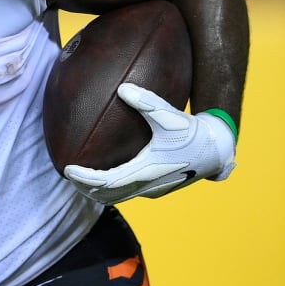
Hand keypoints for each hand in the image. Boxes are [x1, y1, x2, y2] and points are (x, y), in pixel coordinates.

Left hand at [63, 83, 235, 204]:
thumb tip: (123, 88)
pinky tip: (106, 172)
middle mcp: (148, 185)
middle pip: (107, 196)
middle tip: (67, 174)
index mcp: (148, 171)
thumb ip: (147, 102)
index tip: (67, 168)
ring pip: (117, 197)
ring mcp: (153, 189)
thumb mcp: (171, 115)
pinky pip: (128, 191)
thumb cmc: (193, 132)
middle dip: (85, 188)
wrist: (217, 150)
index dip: (85, 178)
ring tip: (80, 178)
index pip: (107, 182)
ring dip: (97, 191)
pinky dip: (112, 187)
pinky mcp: (157, 187)